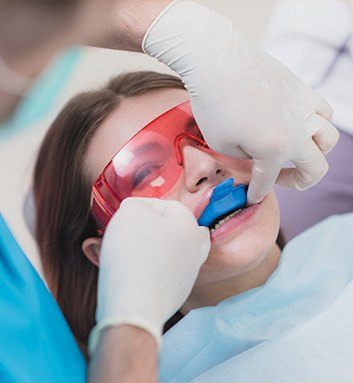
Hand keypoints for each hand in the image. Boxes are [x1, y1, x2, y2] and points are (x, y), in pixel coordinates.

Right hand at [89, 197, 209, 352]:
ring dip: (139, 249)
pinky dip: (140, 269)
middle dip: (144, 229)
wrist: (134, 306)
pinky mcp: (174, 294)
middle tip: (123, 232)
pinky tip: (121, 271)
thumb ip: (136, 205)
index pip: (166, 205)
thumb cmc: (134, 253)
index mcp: (189, 225)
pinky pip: (156, 274)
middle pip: (169, 230)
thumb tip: (137, 213)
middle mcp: (194, 249)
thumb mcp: (131, 212)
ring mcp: (186, 274)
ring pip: (162, 253)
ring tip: (114, 251)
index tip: (122, 214)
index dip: (140, 206)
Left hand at [143, 0, 338, 203]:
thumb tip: (255, 155)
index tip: (250, 199)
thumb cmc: (213, 104)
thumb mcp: (221, 144)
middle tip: (279, 179)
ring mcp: (303, 108)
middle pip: (316, 168)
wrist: (216, 60)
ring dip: (315, 152)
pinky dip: (316, 123)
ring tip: (294, 151)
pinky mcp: (301, 89)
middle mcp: (297, 131)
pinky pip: (322, 111)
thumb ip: (244, 158)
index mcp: (274, 149)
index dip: (256, 193)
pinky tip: (298, 123)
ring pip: (328, 138)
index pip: (267, 181)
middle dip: (299, 182)